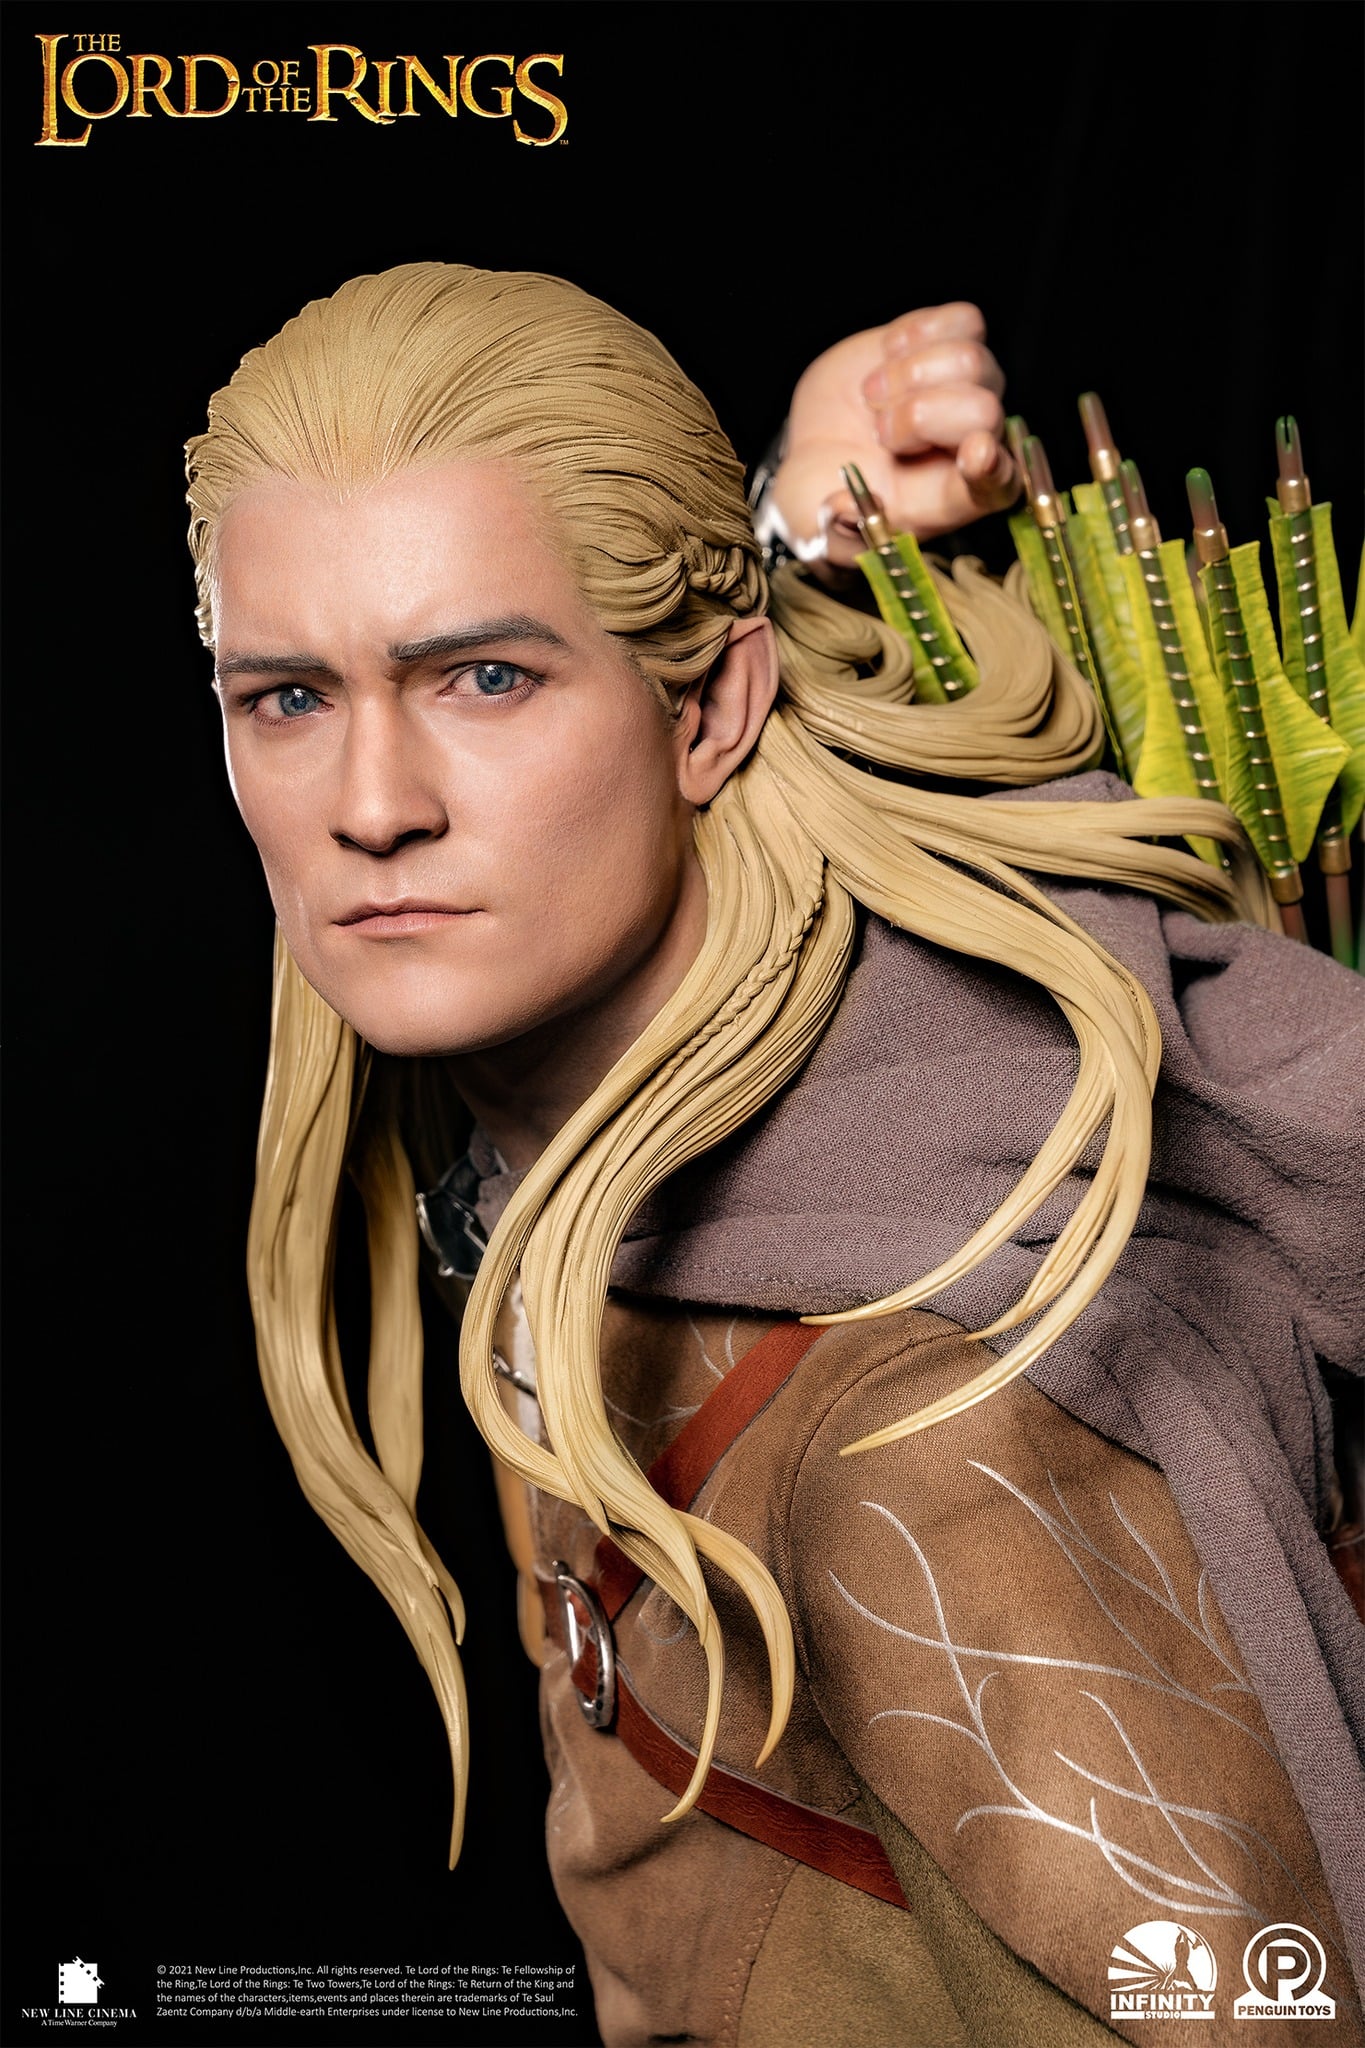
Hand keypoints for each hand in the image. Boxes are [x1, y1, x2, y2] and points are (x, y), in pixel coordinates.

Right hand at [766, 303, 1018, 580]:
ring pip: (971, 360)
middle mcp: (976, 443)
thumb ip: (834, 534)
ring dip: (908, 374)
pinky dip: (917, 333)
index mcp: (955, 499)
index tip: (974, 454)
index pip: (1000, 486)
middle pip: (983, 411)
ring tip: (874, 398)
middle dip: (917, 415)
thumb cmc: (826, 495)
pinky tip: (889, 358)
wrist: (815, 447)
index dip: (993, 469)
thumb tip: (846, 510)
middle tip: (877, 433)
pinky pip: (964, 321)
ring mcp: (970, 391)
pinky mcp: (955, 345)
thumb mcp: (820, 528)